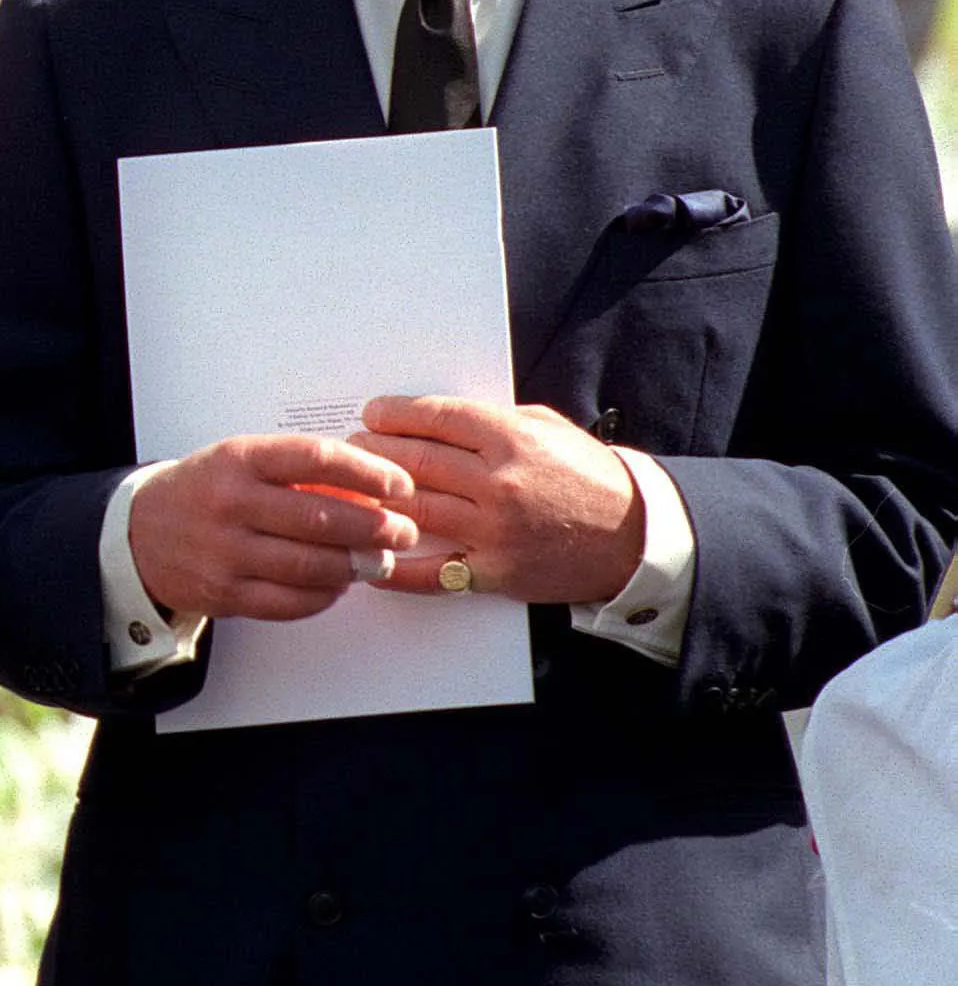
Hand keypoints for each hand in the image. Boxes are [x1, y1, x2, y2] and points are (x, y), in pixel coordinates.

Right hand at [129, 434, 420, 620]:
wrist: (139, 533)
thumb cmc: (204, 492)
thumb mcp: (242, 461)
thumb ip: (298, 471)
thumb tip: (368, 491)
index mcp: (239, 460)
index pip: (316, 459)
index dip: (367, 472)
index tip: (399, 484)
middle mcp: (231, 504)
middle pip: (321, 518)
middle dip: (376, 527)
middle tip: (403, 531)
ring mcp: (226, 552)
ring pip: (310, 565)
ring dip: (356, 566)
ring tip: (378, 561)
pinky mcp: (224, 593)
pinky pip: (289, 600)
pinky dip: (323, 596)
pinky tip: (339, 585)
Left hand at [349, 396, 642, 605]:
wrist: (635, 535)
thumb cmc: (588, 476)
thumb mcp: (547, 429)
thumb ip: (493, 421)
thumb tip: (434, 417)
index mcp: (512, 439)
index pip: (435, 417)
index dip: (394, 414)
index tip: (372, 414)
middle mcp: (499, 482)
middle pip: (413, 461)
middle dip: (373, 451)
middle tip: (351, 447)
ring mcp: (495, 530)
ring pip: (413, 509)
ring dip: (374, 498)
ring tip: (354, 489)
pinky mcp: (496, 571)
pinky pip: (431, 571)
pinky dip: (394, 566)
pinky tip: (369, 556)